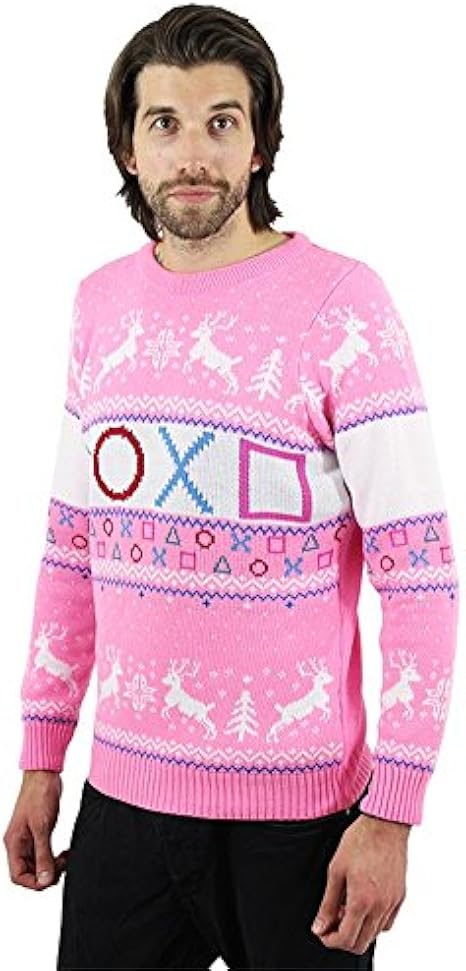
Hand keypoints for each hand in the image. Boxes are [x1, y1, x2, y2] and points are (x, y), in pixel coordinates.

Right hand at [3, 770, 68, 890]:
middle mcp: (19, 844)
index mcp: (14, 843)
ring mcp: (28, 839)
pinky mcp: (38, 833)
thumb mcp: (41, 827)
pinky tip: (65, 853)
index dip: (34, 882)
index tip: (50, 878)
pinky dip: (54, 857)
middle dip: (46, 874)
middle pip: (28, 873)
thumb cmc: (38, 794)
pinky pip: (44, 853)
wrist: (44, 774)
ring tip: (65, 858)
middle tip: (62, 865)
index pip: (18, 876)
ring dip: (52, 866)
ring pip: (38, 864)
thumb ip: (43, 854)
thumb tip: (44, 880)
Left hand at [310, 812, 410, 954]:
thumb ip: (327, 904)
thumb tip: (319, 928)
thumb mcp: (335, 871)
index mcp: (361, 901)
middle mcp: (380, 906)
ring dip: (358, 929)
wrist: (385, 824)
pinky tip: (363, 905)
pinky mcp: (400, 896)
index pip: (346, 939)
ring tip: (346, 907)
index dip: (330, 940)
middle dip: (343, 939)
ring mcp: (392, 903)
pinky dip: (374, 922)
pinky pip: (387, 922)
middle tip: (332, 922)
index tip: (322, 931)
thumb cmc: (359, 841)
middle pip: (361, 943)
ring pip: (375, 934)